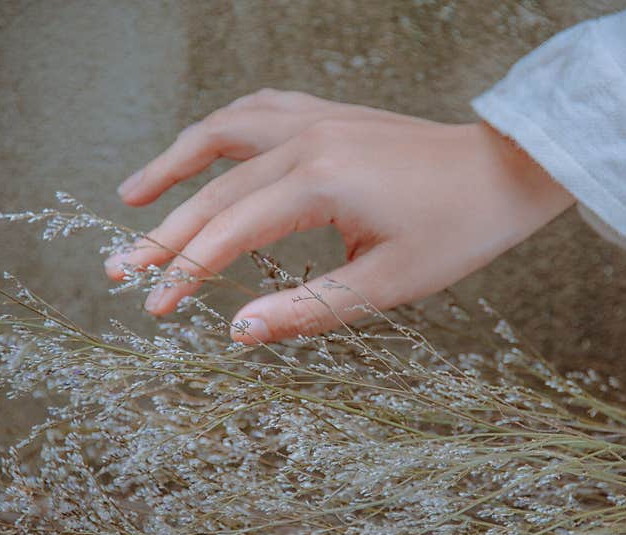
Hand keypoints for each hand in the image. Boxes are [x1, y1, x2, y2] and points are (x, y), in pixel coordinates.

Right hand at [106, 89, 574, 343]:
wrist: (505, 173)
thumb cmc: (458, 231)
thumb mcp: (386, 284)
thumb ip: (307, 309)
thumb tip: (238, 332)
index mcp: (320, 183)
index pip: (229, 233)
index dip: (184, 273)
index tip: (153, 308)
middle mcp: (308, 140)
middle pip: (214, 188)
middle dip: (164, 233)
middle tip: (120, 270)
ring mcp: (318, 118)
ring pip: (223, 133)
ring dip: (174, 164)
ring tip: (134, 195)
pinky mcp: (331, 114)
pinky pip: (259, 110)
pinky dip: (221, 129)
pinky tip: (204, 147)